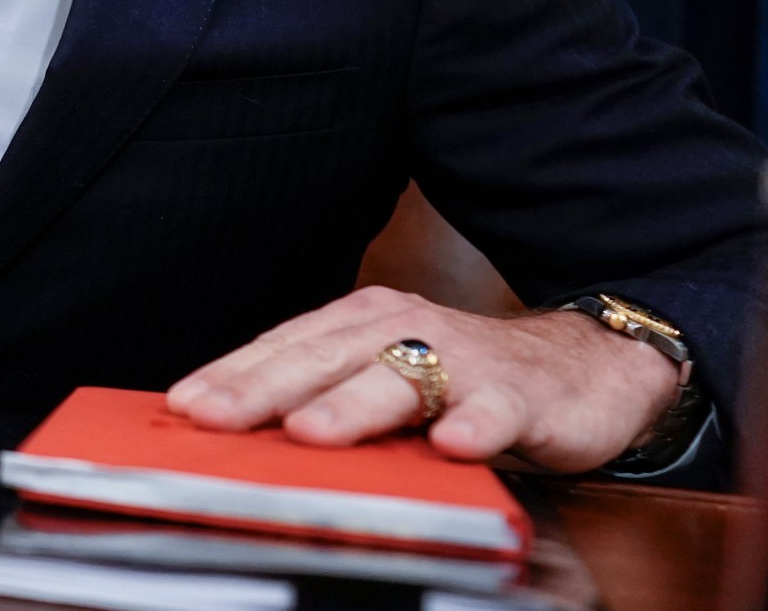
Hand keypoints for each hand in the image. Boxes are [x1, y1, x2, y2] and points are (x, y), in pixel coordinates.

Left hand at [165, 286, 677, 471]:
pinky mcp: (520, 395)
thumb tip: (235, 428)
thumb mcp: (385, 378)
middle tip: (217, 417)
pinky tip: (451, 444)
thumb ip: (323, 395)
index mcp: (362, 324)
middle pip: (324, 358)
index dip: (232, 375)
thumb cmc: (466, 377)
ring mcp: (463, 360)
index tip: (182, 406)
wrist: (585, 368)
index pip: (285, 346)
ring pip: (399, 378)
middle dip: (264, 387)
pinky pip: (493, 410)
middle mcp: (406, 329)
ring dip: (353, 405)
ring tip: (310, 431)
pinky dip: (472, 425)